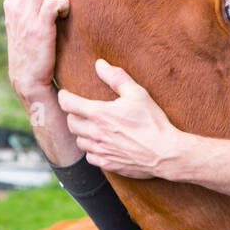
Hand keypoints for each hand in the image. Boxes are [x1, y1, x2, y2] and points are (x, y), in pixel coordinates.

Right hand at [4, 0, 66, 104]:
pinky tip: (64, 14)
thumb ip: (28, 5)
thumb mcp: (25, 25)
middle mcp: (15, 6)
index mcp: (12, 3)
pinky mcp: (39, 27)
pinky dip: (63, 4)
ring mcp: (25, 16)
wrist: (29, 79)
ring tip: (65, 4)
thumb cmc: (33, 51)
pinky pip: (53, 2)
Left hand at [58, 59, 187, 178]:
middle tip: (81, 111)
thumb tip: (99, 64)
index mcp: (100, 114)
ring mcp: (101, 150)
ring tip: (91, 128)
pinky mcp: (108, 164)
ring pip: (79, 141)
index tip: (66, 94)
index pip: (68, 103)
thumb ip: (117, 78)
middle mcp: (96, 133)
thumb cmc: (153, 123)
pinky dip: (92, 150)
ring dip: (82, 133)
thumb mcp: (138, 94)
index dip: (64, 96)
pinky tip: (101, 145)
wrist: (165, 153)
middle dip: (73, 115)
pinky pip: (90, 157)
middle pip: (71, 123)